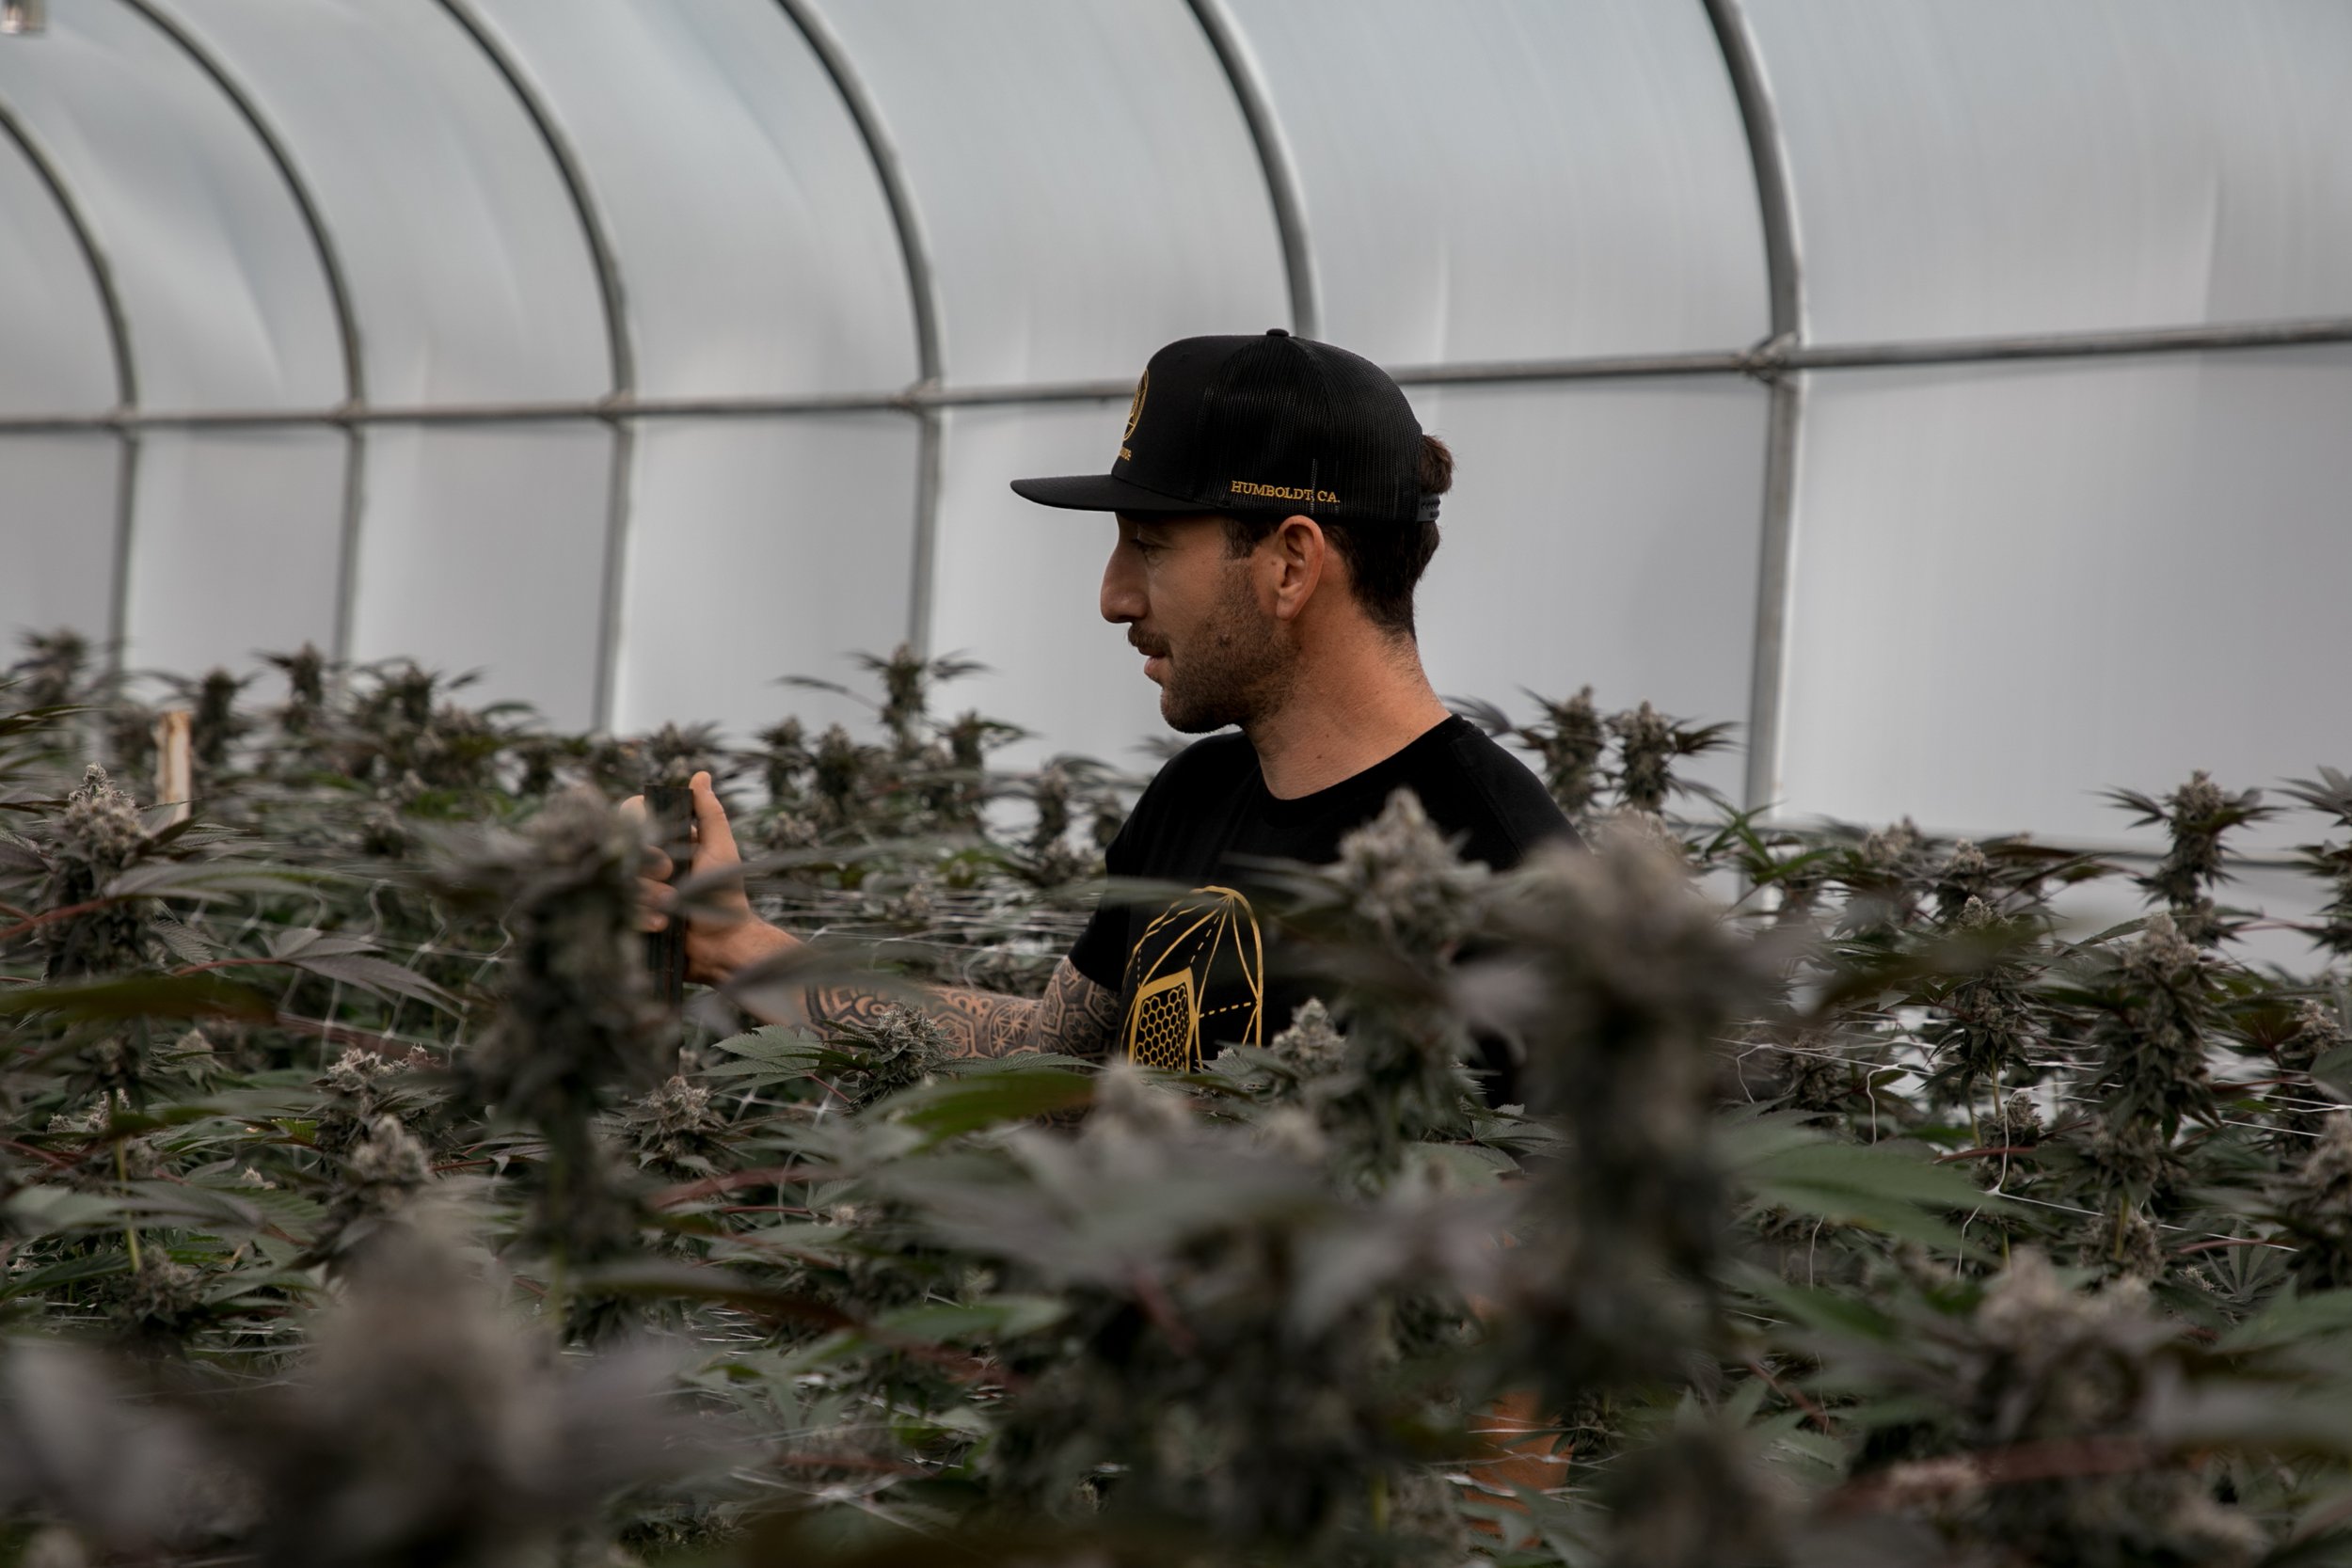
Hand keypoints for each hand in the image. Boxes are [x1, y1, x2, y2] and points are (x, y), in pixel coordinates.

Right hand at [623, 770, 796, 986]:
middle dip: (647, 865)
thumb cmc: (726, 894)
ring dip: (647, 895)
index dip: (638, 823)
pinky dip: (641, 917)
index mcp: (661, 840)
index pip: (631, 814)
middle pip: (619, 846)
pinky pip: (616, 909)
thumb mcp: (721, 850)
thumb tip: (700, 775)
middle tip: (671, 876)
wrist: (724, 944)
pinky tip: (663, 925)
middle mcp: (641, 861)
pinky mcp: (624, 916)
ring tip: (673, 909)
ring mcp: (629, 888)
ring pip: (615, 880)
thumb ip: (710, 814)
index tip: (661, 842)